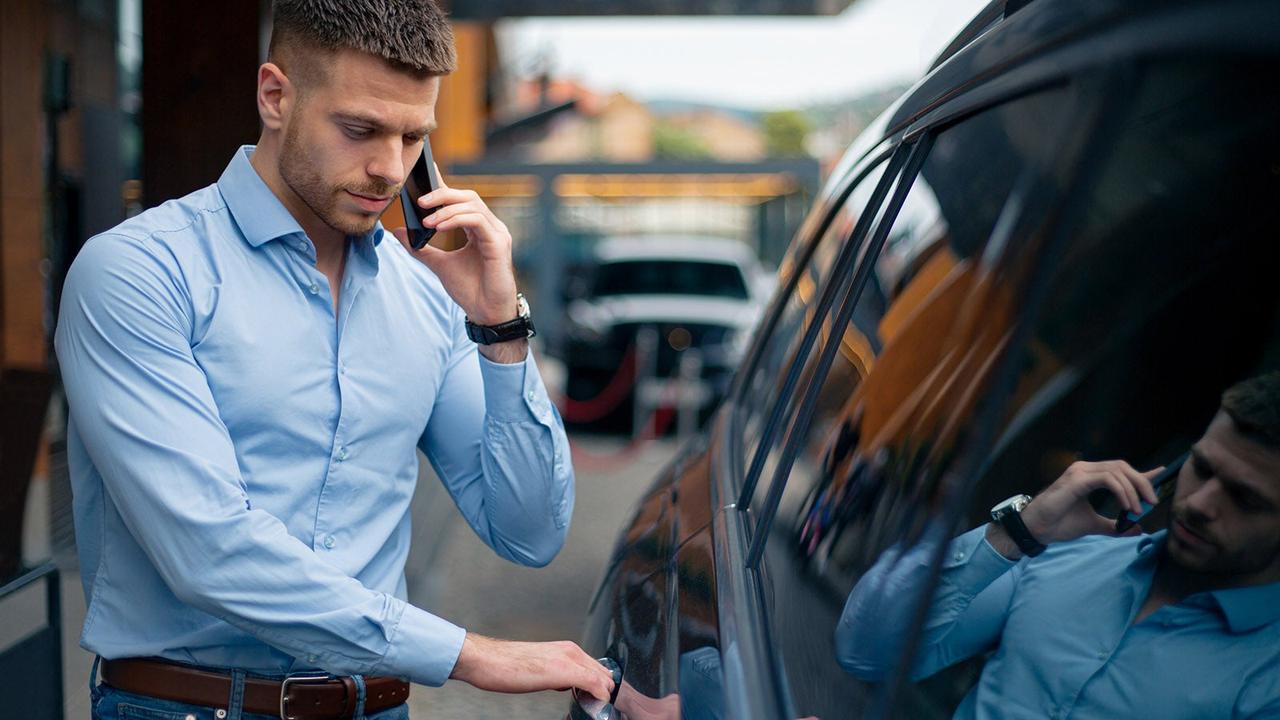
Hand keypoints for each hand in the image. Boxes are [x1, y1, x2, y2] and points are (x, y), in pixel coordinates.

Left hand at [390, 167, 516, 325]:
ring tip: (426, 221)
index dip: (444, 186)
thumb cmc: (470, 290)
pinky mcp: (499, 243)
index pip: (461, 199)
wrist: (486, 314)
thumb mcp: (439, 265)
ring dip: (446, 209)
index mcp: (479, 228)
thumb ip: (420, 248)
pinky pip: (477, 220)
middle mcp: (490, 227)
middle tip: (419, 201)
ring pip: (472, 204)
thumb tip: (398, 231)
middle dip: (442, 195)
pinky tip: (439, 227)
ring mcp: (497, 233)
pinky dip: (456, 220)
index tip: (424, 175)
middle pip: (468, 196)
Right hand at [448, 633, 615, 701]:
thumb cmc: (506, 665)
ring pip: (603, 677)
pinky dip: (600, 696)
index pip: (596, 667)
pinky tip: (596, 704)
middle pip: (604, 672)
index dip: (601, 684)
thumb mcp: (539, 667)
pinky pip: (594, 684)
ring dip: (603, 693)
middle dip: (605, 689)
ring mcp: (568, 659)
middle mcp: (570, 651)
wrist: (487, 660)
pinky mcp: (564, 670)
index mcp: (566, 649)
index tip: (598, 698)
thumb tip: (567, 684)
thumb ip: (556, 672)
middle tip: (599, 704)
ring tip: (597, 706)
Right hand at [1019, 460, 1161, 545]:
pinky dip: (1121, 491)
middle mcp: (1085, 469)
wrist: (1038, 529)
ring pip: (1117, 471)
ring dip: (1133, 490)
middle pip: (1123, 467)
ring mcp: (1080, 472)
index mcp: (1088, 476)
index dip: (1142, 473)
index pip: (1120, 469)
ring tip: (1139, 510)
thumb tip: (1136, 529)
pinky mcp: (1077, 480)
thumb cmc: (1059, 524)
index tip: (1162, 474)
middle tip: (1152, 502)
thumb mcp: (1093, 525)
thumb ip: (1114, 525)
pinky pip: (1107, 479)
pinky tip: (1127, 507)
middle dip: (1142, 482)